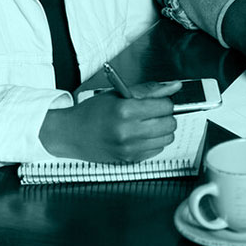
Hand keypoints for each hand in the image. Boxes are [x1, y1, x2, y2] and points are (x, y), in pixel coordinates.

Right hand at [39, 81, 179, 162]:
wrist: (71, 134)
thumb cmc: (93, 112)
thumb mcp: (119, 94)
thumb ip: (149, 90)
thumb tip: (174, 86)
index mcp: (125, 110)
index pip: (165, 106)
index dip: (163, 102)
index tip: (156, 101)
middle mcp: (128, 131)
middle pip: (169, 123)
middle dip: (164, 116)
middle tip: (152, 112)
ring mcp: (129, 148)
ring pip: (167, 138)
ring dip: (161, 130)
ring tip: (146, 124)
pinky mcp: (130, 159)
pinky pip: (157, 150)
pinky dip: (153, 142)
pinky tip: (139, 135)